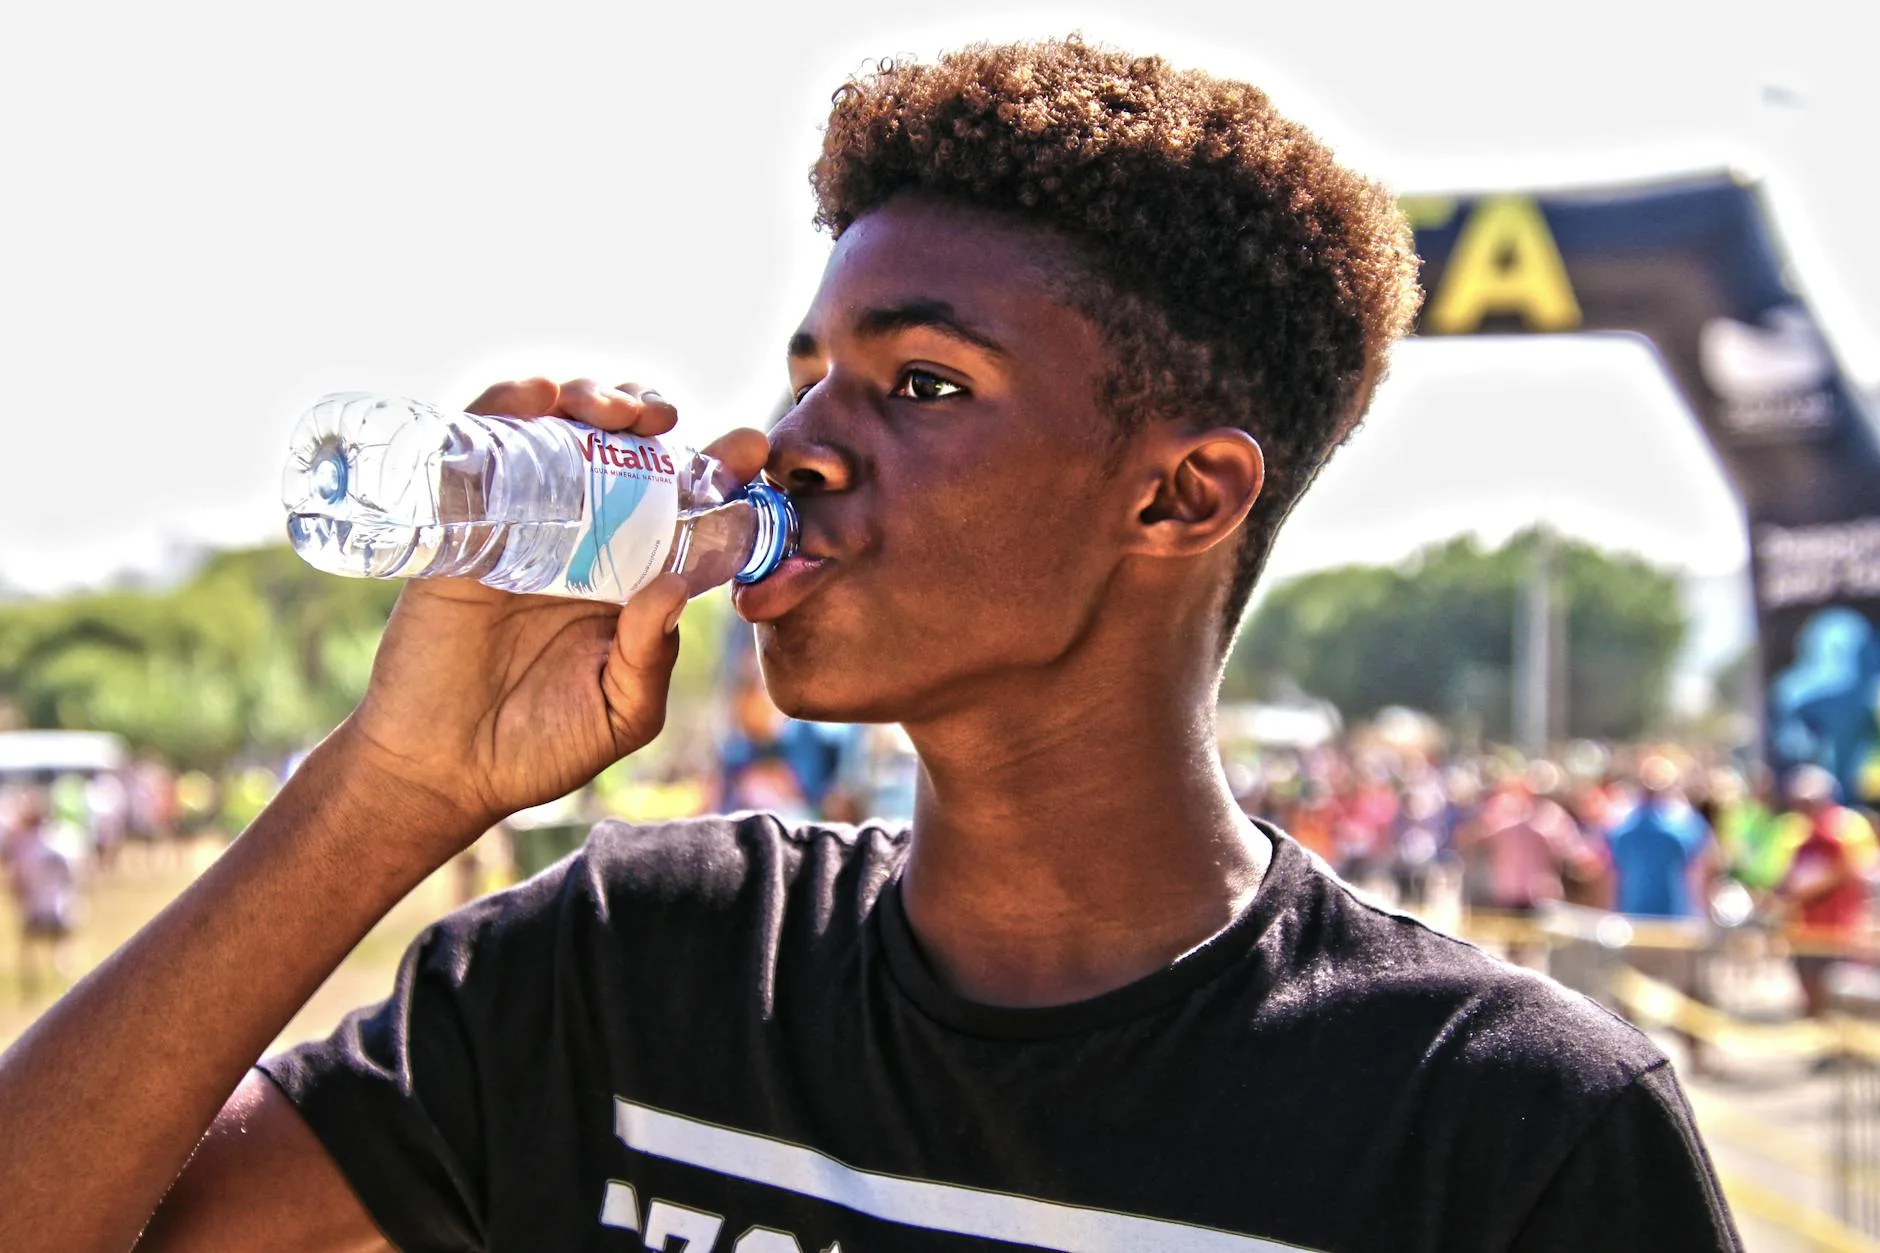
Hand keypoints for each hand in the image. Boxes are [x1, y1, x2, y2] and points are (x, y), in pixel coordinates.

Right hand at [334, 377, 769, 848]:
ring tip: (611, 413)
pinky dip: (509, 405)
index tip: (748, 447)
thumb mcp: (620, 712)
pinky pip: (482, 445)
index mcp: (632, 576)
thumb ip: (651, 658)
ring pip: (559, 431)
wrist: (440, 768)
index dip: (716, 469)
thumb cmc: (538, 747)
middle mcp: (582, 538)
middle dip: (649, 415)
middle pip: (621, 448)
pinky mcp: (463, 523)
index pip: (682, 506)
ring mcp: (521, 524)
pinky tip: (538, 399)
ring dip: (590, 397)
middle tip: (666, 421)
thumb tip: (673, 588)